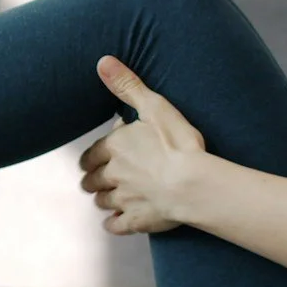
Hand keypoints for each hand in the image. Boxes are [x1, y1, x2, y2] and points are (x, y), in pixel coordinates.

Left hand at [78, 57, 208, 234]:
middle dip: (94, 180)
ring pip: (101, 202)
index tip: (96, 159)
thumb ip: (127, 85)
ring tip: (111, 197)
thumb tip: (102, 61)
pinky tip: (116, 221)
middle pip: (92, 181)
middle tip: (99, 179)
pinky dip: (114, 223)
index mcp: (114, 148)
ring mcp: (123, 199)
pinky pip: (115, 225)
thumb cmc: (178, 143)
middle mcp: (112, 175)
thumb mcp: (154, 106)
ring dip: (103, 199)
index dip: (92, 158)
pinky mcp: (136, 220)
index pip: (91, 155)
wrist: (195, 183)